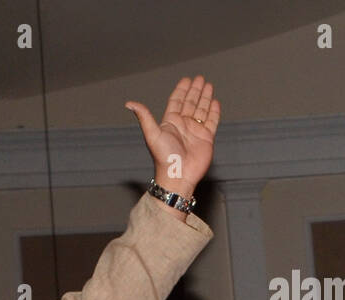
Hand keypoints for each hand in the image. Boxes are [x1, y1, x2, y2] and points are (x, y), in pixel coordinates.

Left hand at [125, 75, 219, 195]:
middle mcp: (183, 126)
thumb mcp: (152, 134)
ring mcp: (195, 132)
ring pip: (201, 110)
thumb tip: (129, 103)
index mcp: (170, 123)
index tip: (186, 79)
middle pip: (190, 103)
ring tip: (208, 85)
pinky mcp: (206, 138)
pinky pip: (211, 122)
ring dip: (205, 98)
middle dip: (195, 90)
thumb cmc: (163, 157)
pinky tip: (215, 102)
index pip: (177, 102)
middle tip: (200, 78)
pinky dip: (213, 112)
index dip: (181, 90)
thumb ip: (144, 117)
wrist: (178, 175)